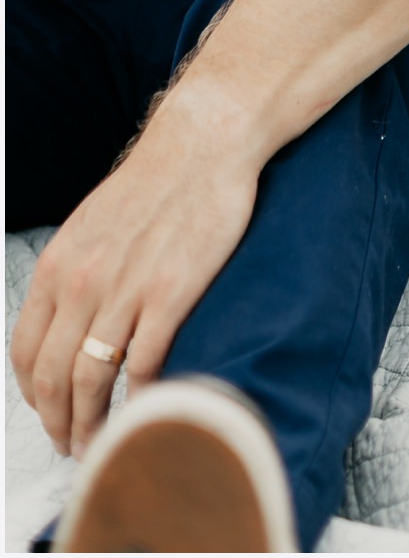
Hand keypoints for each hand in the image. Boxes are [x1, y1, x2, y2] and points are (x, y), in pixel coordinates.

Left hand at [9, 99, 258, 457]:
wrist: (204, 141)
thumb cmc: (156, 180)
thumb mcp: (93, 224)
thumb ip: (77, 274)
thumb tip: (69, 322)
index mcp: (59, 265)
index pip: (25, 352)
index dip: (32, 396)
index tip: (47, 413)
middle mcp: (83, 283)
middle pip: (53, 379)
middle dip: (59, 424)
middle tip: (72, 445)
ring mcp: (125, 291)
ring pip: (91, 382)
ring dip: (92, 424)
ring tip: (102, 443)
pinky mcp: (170, 294)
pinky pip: (144, 365)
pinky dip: (141, 397)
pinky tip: (146, 407)